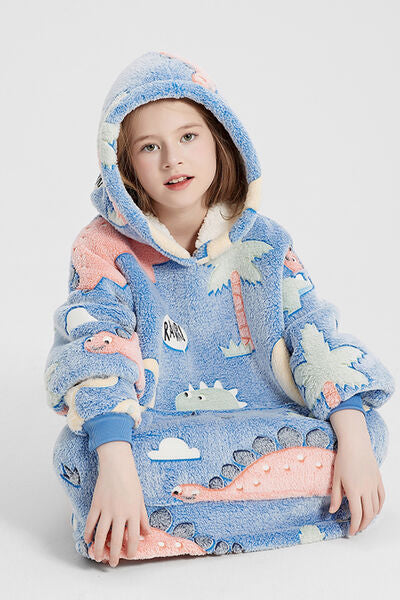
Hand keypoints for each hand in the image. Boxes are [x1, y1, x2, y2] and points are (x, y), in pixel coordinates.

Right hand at [84, 441, 151, 566]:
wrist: (117, 465)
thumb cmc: (131, 480)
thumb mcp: (141, 499)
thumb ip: (143, 517)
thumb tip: (147, 533)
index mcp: (133, 512)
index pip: (133, 537)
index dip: (131, 549)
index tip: (129, 555)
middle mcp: (120, 513)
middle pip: (116, 540)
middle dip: (114, 555)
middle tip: (112, 563)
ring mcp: (107, 509)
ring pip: (101, 535)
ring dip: (99, 549)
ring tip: (98, 557)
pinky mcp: (96, 504)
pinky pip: (90, 523)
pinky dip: (88, 533)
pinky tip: (88, 540)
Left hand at [328, 436, 384, 535]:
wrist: (355, 444)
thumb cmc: (343, 459)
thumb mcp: (336, 478)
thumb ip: (335, 496)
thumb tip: (333, 511)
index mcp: (354, 490)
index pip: (356, 514)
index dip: (354, 525)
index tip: (350, 532)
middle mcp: (366, 489)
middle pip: (368, 514)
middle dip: (363, 525)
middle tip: (357, 529)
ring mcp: (374, 485)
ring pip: (376, 508)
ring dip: (371, 518)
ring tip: (364, 522)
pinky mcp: (379, 480)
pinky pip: (382, 497)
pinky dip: (379, 507)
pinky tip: (374, 510)